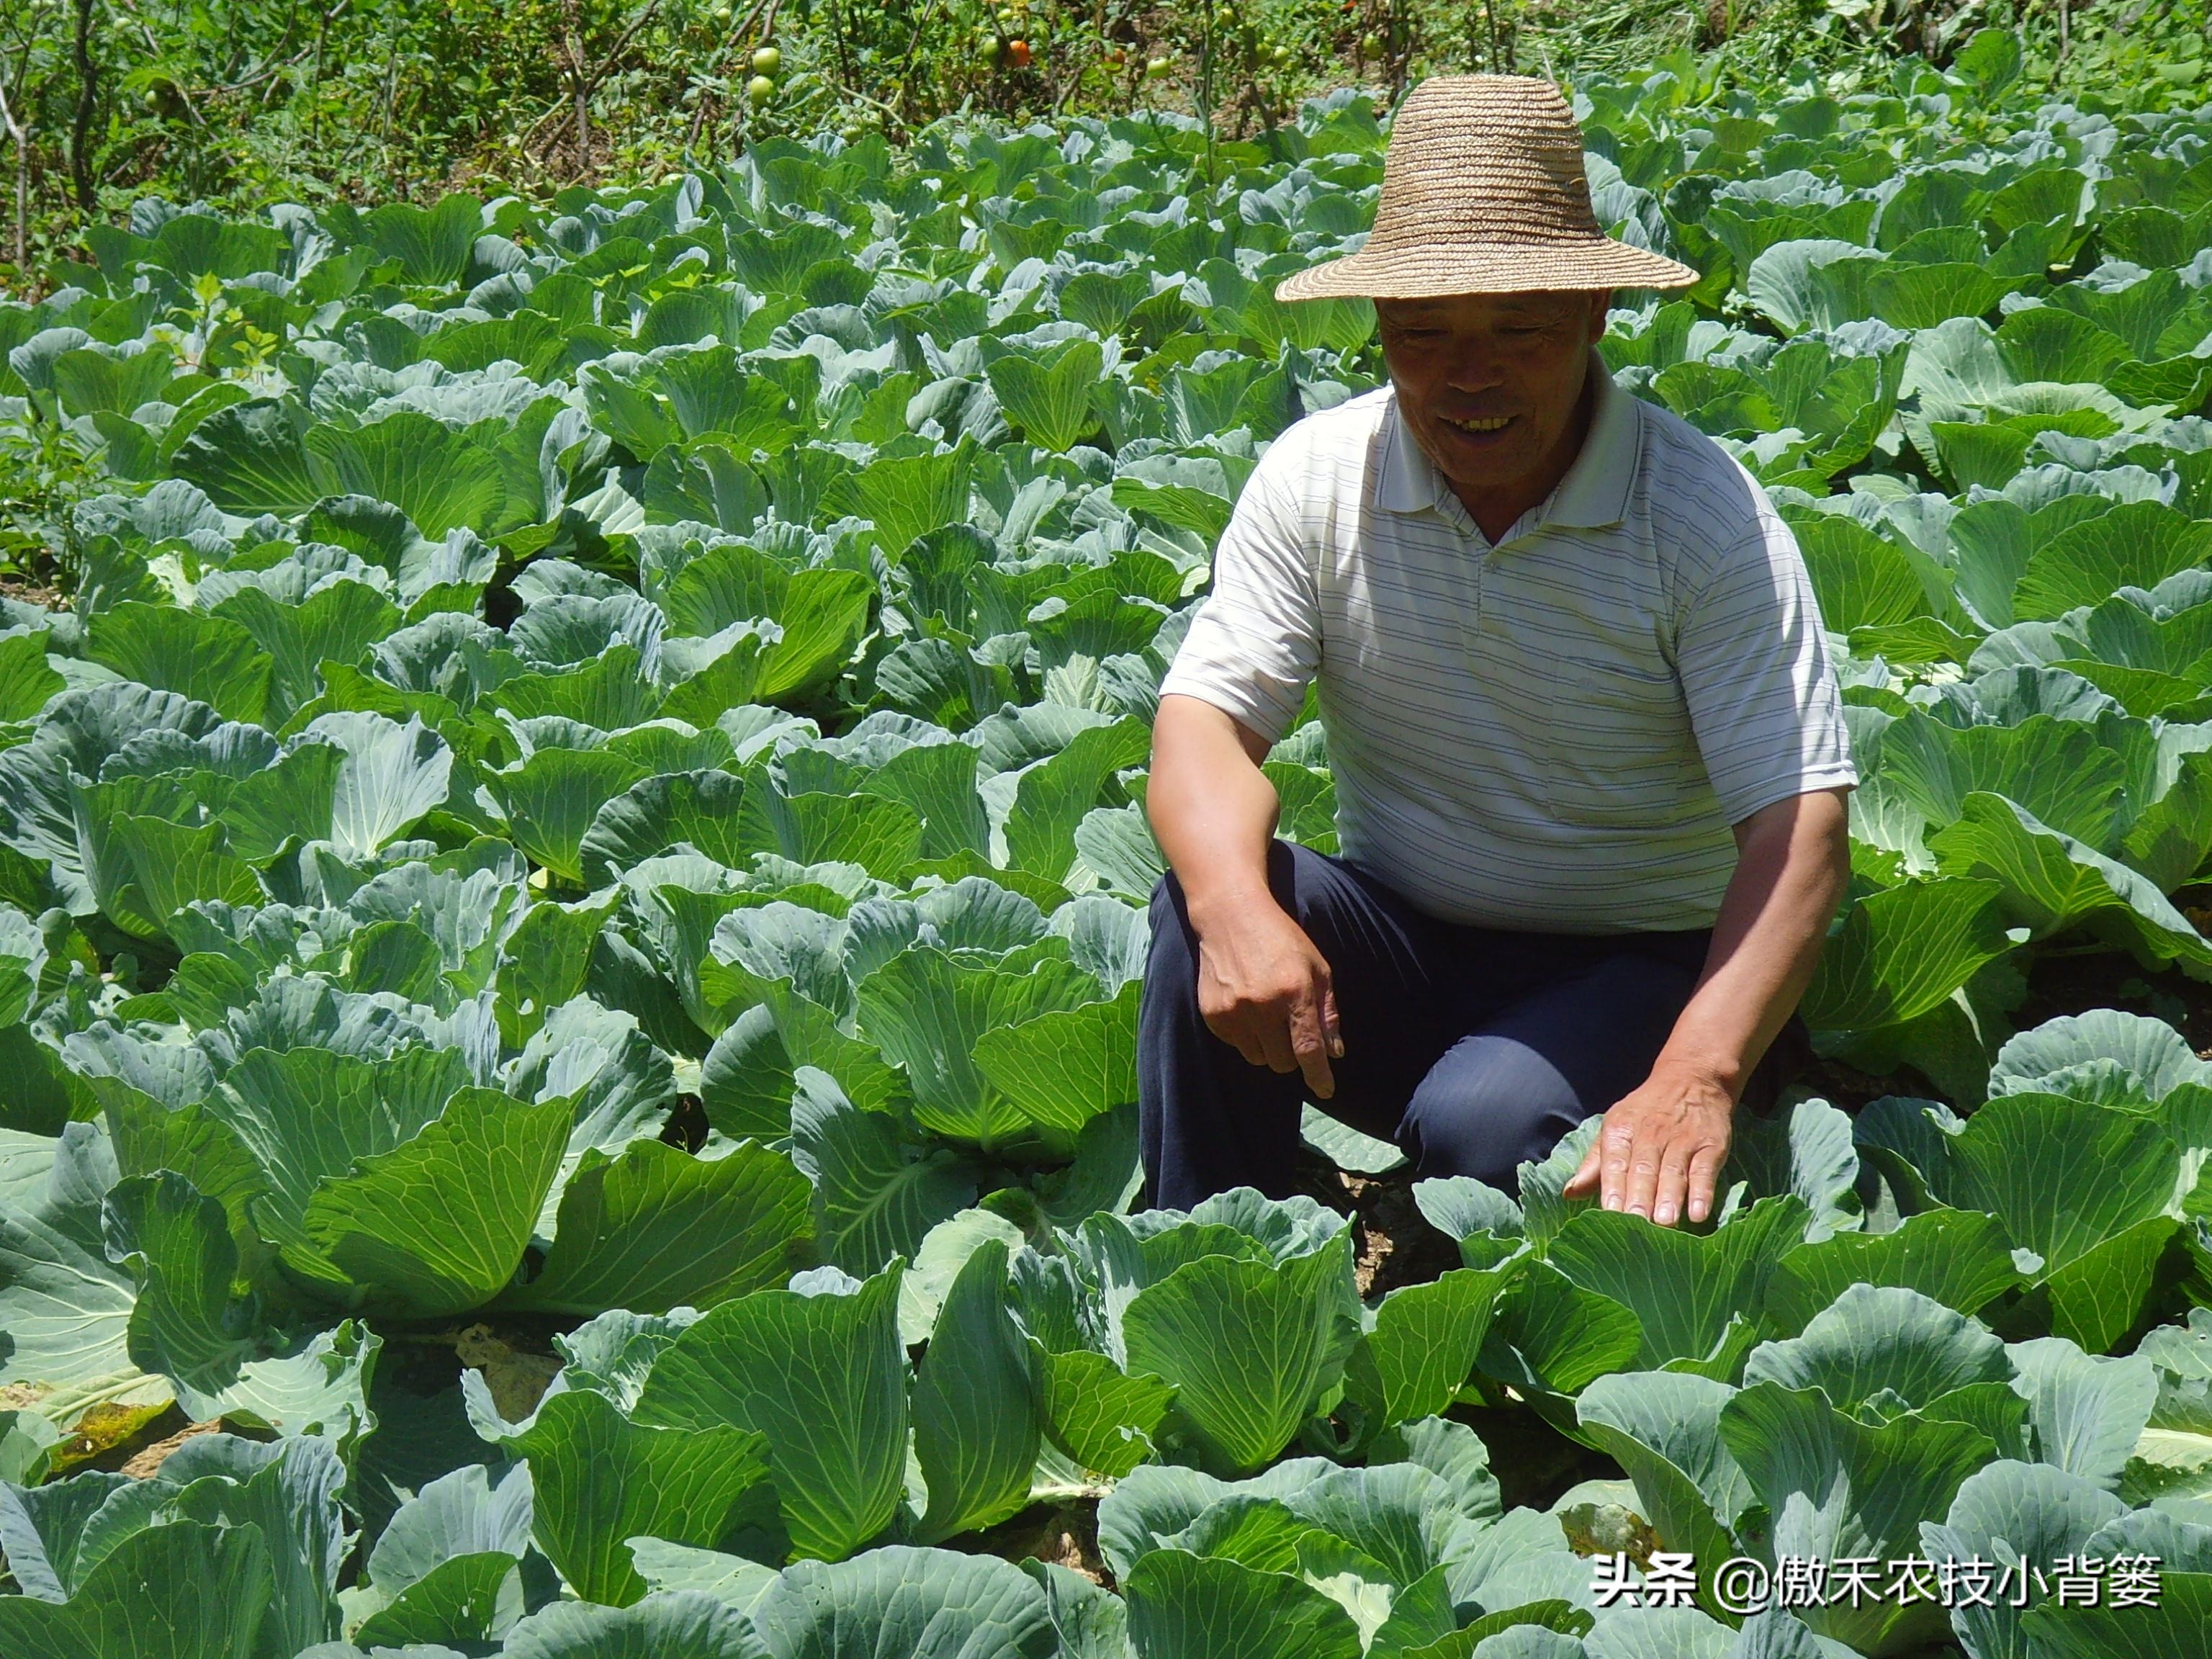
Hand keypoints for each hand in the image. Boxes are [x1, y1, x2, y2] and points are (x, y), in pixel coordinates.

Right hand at [1190, 898, 1342, 1099]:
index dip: (1319, 1076)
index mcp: (1294, 991)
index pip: (1309, 1049)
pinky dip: (1246, 1036)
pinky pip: (1237, 1046)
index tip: (1325, 1090)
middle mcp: (1263, 1005)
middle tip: (1290, 1027)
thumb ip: (1327, 1011)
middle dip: (1292, 1053)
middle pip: (1283, 1061)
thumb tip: (1334, 1053)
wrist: (1230, 916)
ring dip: (1268, 1047)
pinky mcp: (1213, 1014)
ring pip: (1259, 1058)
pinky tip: (1246, 1007)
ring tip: (1266, 1015)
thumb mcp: (1317, 967)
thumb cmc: (1281, 940)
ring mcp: (1234, 1011)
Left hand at [1561, 1064, 1733, 1226]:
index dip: (1612, 1188)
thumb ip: (1595, 1163)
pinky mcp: (1710, 1145)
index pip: (1614, 1162)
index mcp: (1621, 1130)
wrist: (1692, 1078)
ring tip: (1665, 1222)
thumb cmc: (1646, 1112)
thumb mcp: (1616, 1127)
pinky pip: (1705, 1170)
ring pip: (1673, 1171)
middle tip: (1637, 1224)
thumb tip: (1569, 1193)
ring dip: (1669, 1197)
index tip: (1610, 1214)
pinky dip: (1703, 1191)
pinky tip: (1699, 1213)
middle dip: (1639, 1197)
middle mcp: (1650, 1134)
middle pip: (1643, 1169)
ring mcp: (1682, 1139)